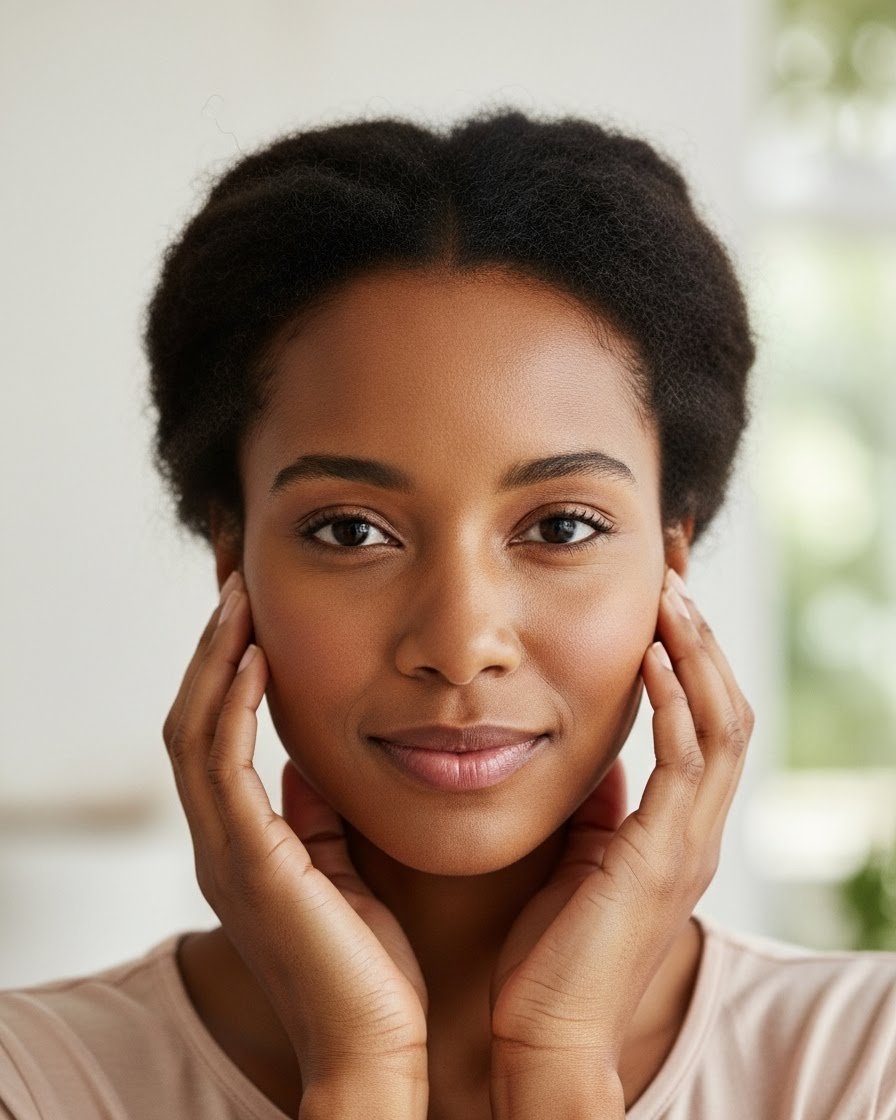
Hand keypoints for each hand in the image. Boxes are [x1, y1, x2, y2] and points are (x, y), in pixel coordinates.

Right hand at [163, 572, 427, 1111]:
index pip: (217, 733)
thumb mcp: (342, 870)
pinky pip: (222, 765)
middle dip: (211, 648)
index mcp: (245, 843)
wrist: (376, 1049)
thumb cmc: (373, 968)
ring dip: (214, 659)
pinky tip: (255, 655)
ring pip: (193, 731)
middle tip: (234, 581)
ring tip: (238, 597)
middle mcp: (221, 842)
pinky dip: (231, 704)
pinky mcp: (248, 863)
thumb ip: (318, 819)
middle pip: (191, 718)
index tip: (254, 611)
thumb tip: (311, 766)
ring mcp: (226, 853)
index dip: (227, 669)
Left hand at [490, 568, 752, 1097]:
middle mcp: (695, 829)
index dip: (688, 654)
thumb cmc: (549, 951)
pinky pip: (687, 761)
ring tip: (670, 594)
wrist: (545, 1034)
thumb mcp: (578, 857)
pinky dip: (675, 702)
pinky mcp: (664, 855)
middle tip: (675, 570)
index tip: (662, 595)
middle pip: (725, 705)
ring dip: (696, 653)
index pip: (701, 717)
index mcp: (674, 826)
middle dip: (701, 635)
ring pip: (722, 722)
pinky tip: (650, 656)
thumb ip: (597, 805)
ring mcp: (688, 842)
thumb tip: (595, 753)